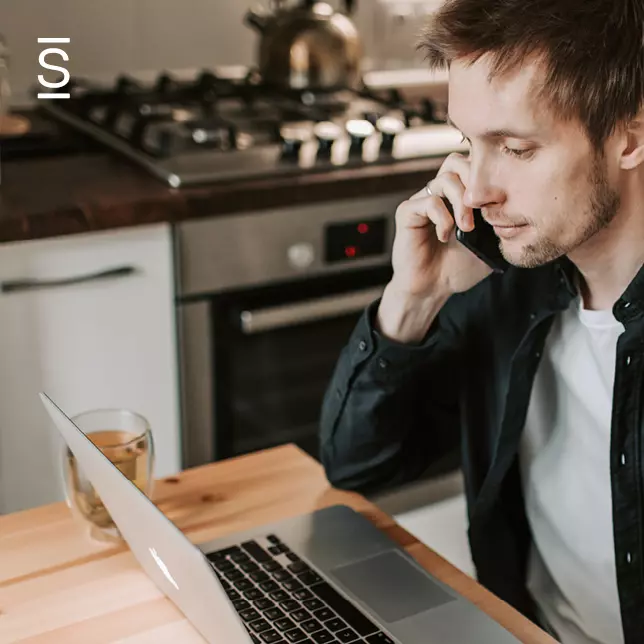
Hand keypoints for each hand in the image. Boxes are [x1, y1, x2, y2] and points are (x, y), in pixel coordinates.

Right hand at [376, 153, 492, 342]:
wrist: (432, 288)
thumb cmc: (457, 267)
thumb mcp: (488, 243)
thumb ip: (499, 220)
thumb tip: (517, 201)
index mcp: (457, 196)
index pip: (471, 165)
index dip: (487, 177)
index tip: (498, 204)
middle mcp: (438, 193)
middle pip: (456, 161)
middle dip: (475, 182)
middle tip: (484, 210)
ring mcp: (422, 201)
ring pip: (445, 179)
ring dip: (462, 203)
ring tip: (467, 228)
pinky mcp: (407, 213)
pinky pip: (429, 201)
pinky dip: (443, 218)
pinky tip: (445, 236)